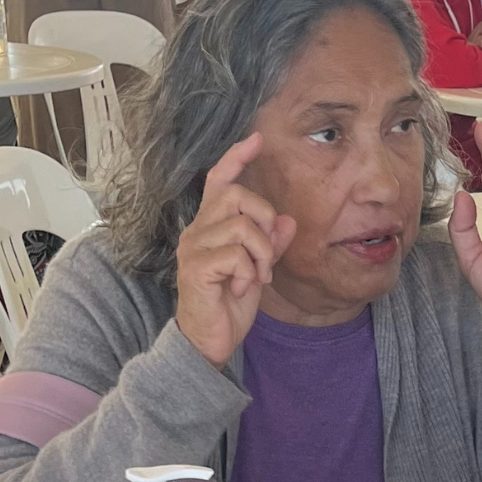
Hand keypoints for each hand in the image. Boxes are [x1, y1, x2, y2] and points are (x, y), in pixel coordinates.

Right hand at [173, 134, 298, 368]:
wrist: (208, 341)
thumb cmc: (228, 304)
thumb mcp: (258, 270)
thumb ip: (272, 244)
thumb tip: (288, 221)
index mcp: (210, 226)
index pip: (219, 180)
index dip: (236, 158)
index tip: (257, 140)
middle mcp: (197, 230)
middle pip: (236, 194)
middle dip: (264, 218)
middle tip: (268, 253)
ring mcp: (193, 248)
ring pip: (241, 226)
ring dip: (262, 253)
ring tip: (257, 276)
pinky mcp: (194, 268)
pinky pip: (236, 255)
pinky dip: (248, 273)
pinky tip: (240, 289)